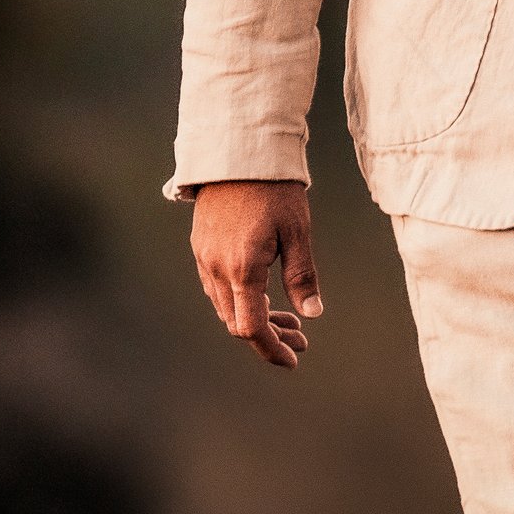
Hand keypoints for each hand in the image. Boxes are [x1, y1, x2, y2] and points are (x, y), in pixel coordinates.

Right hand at [190, 179, 321, 368]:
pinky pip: (217, 289)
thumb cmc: (275, 191)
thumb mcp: (298, 232)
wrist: (236, 154)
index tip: (294, 359)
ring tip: (291, 323)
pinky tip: (266, 299)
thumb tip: (312, 315)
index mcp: (241, 268)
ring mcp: (204, 258)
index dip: (271, 348)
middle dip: (269, 338)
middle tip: (302, 341)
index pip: (250, 327)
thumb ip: (302, 276)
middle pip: (236, 322)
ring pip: (225, 307)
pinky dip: (241, 302)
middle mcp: (215, 268)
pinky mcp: (201, 248)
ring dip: (255, 320)